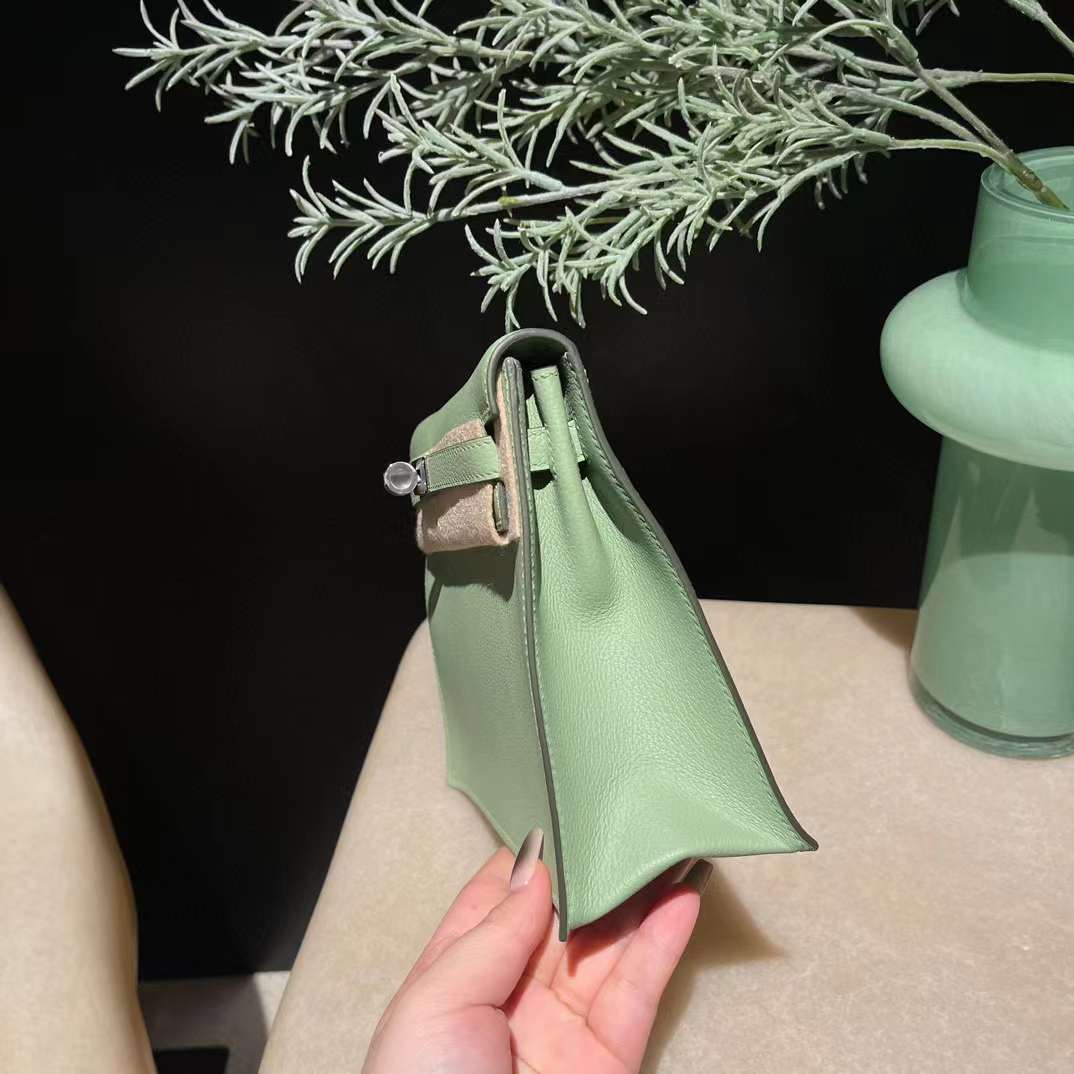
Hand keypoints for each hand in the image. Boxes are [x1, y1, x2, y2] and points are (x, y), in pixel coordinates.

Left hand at [362, 828, 709, 1073]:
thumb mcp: (437, 1001)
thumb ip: (492, 934)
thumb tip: (537, 868)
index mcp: (455, 978)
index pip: (494, 900)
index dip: (529, 857)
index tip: (561, 806)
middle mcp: (510, 996)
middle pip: (559, 919)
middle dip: (591, 869)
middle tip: (627, 815)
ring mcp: (562, 1028)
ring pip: (607, 948)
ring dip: (638, 898)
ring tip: (667, 843)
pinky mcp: (608, 1060)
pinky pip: (638, 992)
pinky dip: (661, 945)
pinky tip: (680, 900)